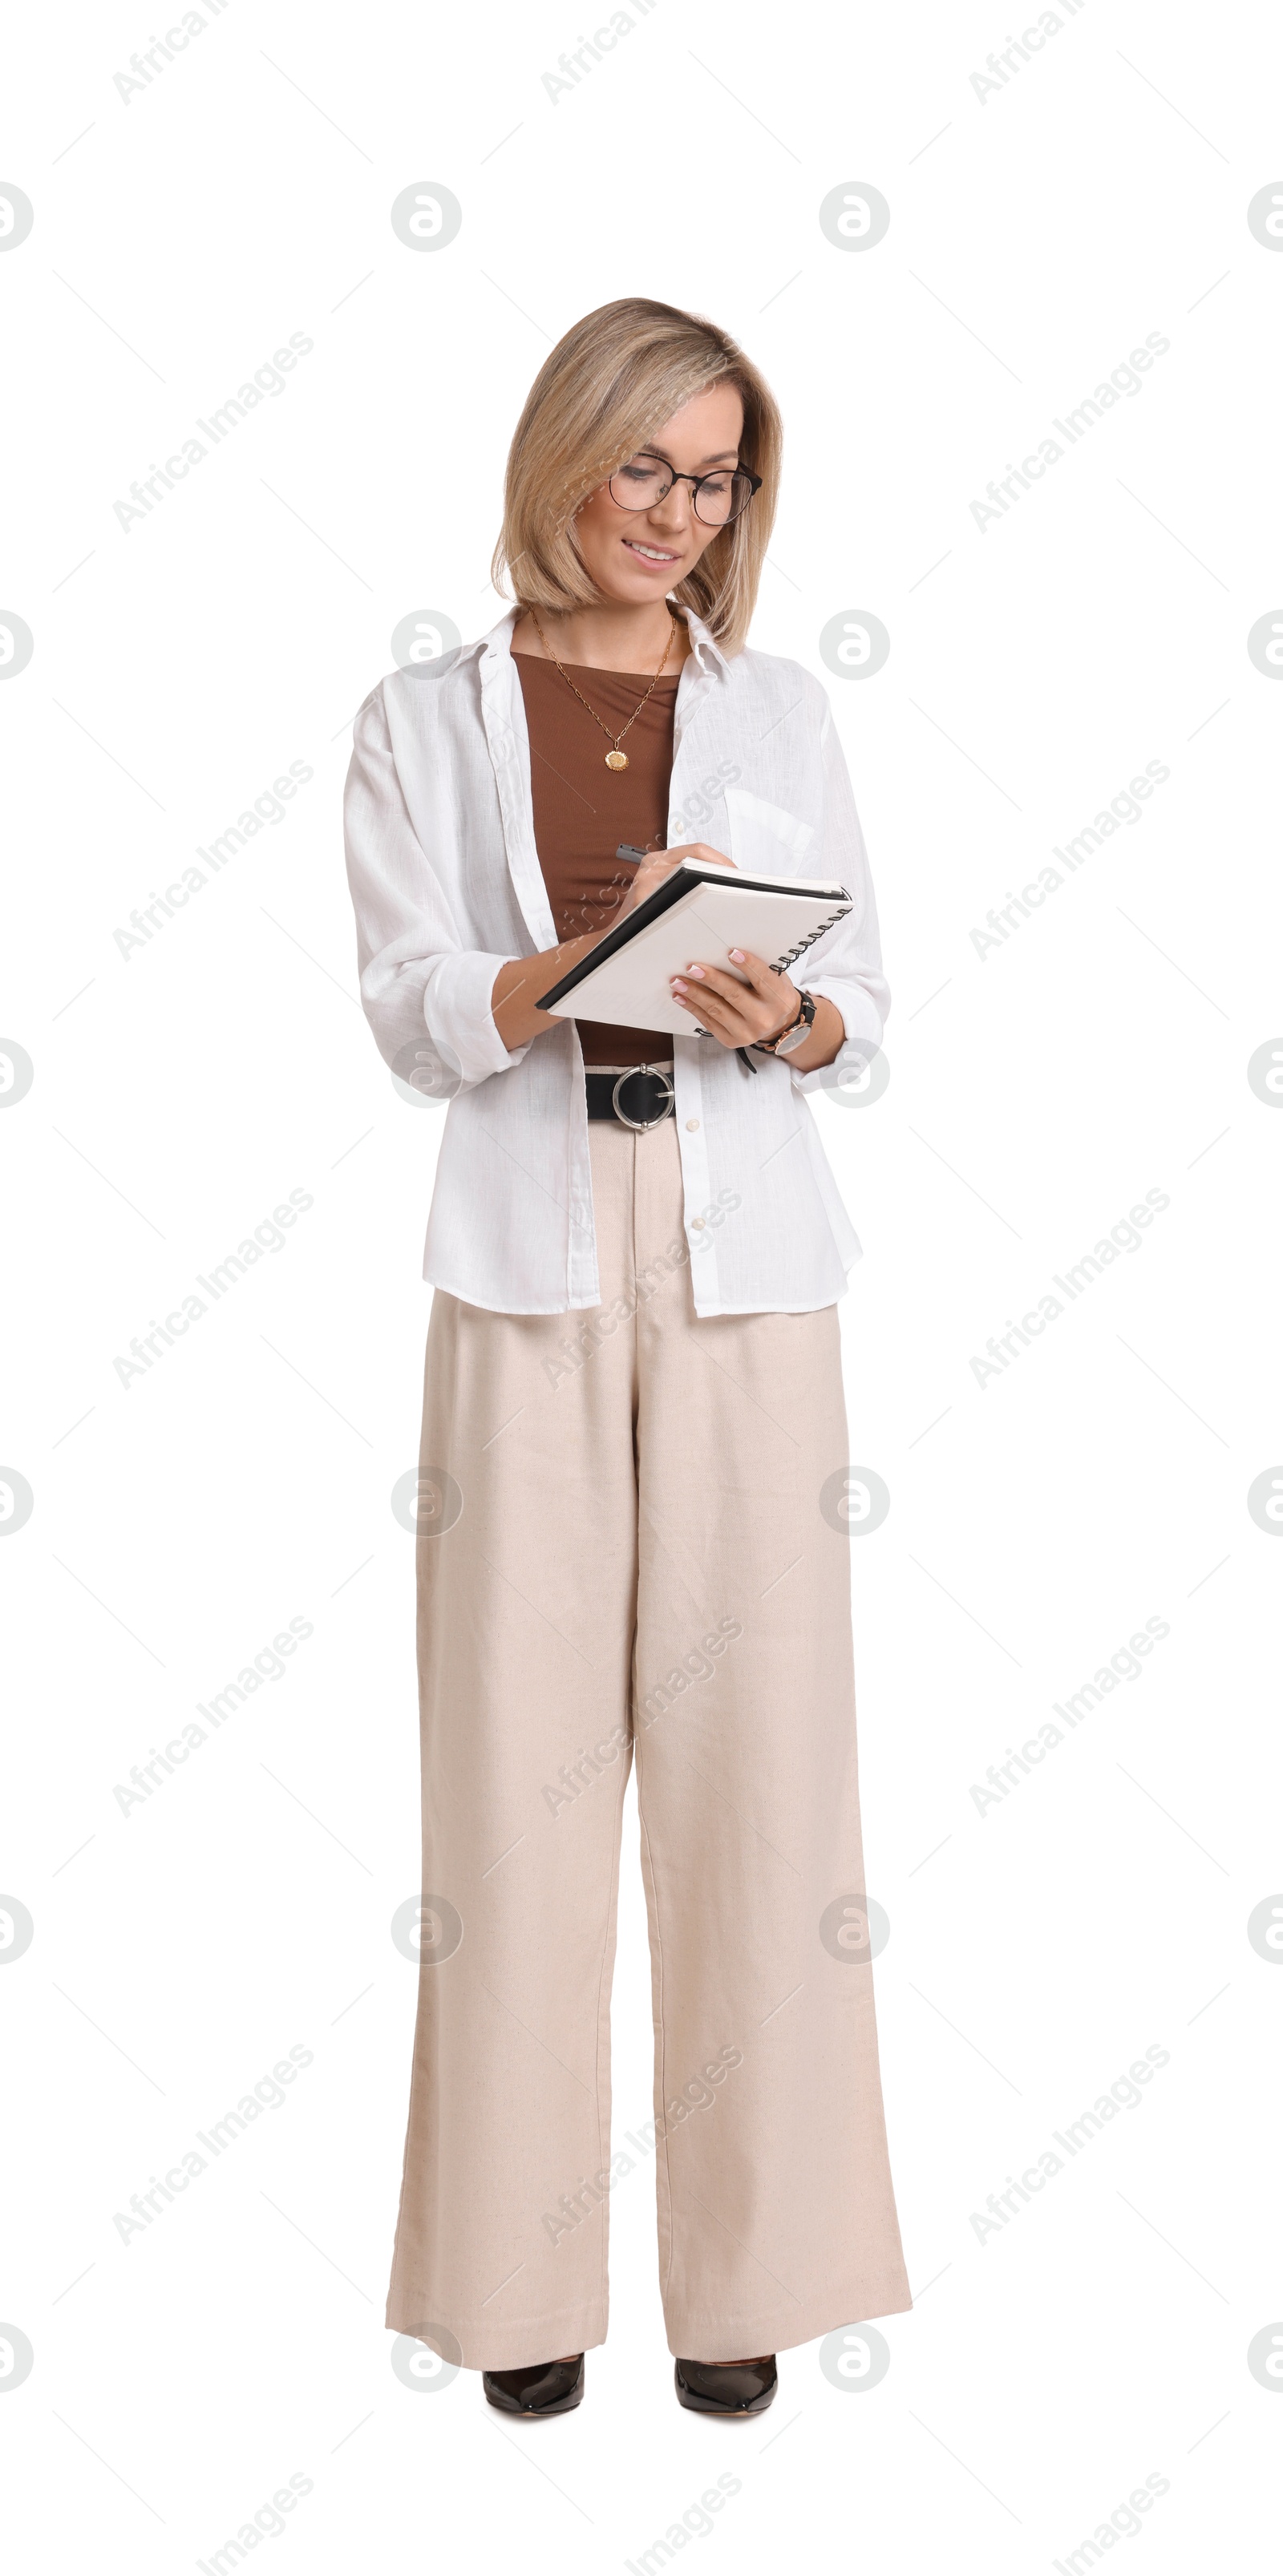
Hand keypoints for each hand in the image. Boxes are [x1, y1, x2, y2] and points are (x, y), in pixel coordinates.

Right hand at [618, 840, 735, 919]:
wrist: (616, 942)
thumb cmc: (646, 919)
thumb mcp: (662, 892)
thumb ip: (684, 880)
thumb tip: (724, 879)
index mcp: (658, 859)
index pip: (698, 850)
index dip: (722, 861)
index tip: (737, 876)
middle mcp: (651, 864)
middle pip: (697, 857)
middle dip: (722, 871)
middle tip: (740, 888)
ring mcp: (646, 879)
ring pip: (692, 874)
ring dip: (714, 886)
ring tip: (730, 899)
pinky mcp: (644, 898)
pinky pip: (680, 897)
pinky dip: (699, 903)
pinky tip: (710, 913)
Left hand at [670, 948, 801, 1050]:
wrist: (778, 1026)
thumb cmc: (772, 994)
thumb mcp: (775, 979)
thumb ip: (758, 969)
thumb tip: (725, 953)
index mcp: (778, 999)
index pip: (762, 979)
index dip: (748, 965)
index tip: (731, 952)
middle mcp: (764, 1018)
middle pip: (734, 994)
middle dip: (711, 979)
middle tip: (692, 968)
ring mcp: (747, 1033)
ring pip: (716, 1010)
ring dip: (694, 994)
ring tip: (678, 982)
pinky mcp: (732, 1041)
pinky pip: (708, 1022)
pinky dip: (692, 1008)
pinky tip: (681, 996)